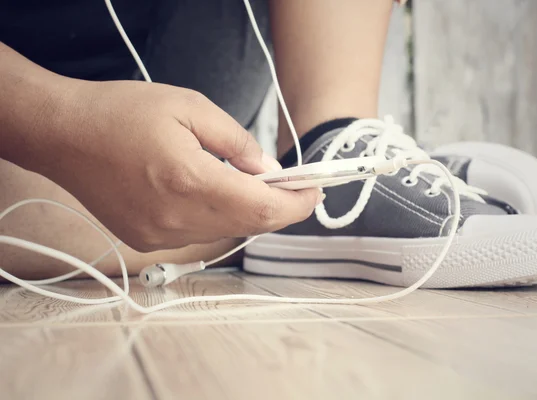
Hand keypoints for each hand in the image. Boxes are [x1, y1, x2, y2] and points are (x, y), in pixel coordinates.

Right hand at [34, 80, 320, 250]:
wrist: (64, 135)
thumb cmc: (122, 113)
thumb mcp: (190, 107)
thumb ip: (237, 142)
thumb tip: (268, 171)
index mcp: (191, 181)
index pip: (263, 209)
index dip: (296, 205)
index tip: (313, 191)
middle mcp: (177, 218)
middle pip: (250, 225)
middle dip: (279, 209)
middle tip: (294, 188)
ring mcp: (159, 235)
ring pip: (227, 232)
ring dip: (249, 212)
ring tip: (255, 185)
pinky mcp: (147, 239)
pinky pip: (200, 234)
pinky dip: (220, 218)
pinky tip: (217, 194)